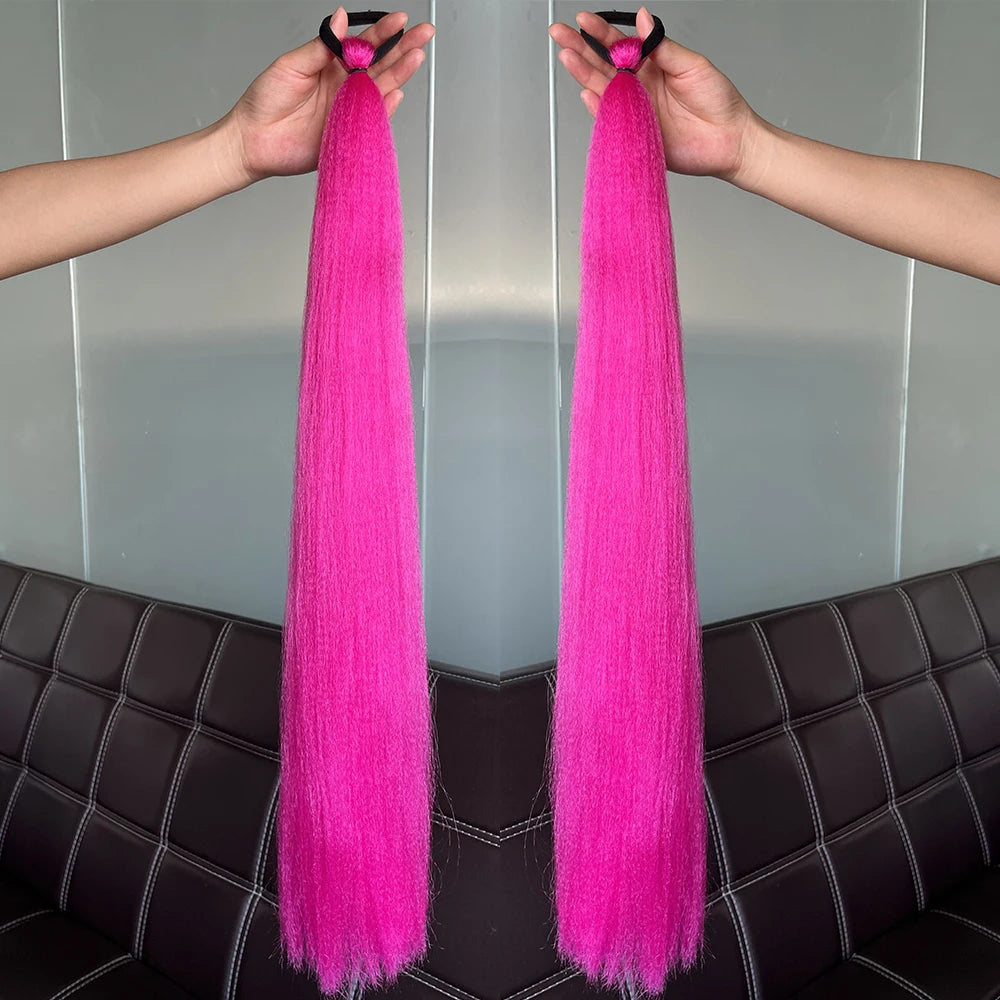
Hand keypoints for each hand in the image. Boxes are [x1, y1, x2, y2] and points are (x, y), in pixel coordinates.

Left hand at [222, 8, 433, 187]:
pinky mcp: (348, 134)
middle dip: (403, 49)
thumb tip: (340, 19)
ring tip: (416, 57)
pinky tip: (396, 94)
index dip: (383, 32)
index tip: (399, 19)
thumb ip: (321, 46)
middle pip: (381, 66)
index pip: (364, 45)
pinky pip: (371, 120)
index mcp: (332, 66)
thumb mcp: (292, 64)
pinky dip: (384, 109)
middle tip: (424, 34)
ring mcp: (348, 110)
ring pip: (380, 90)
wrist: (253, 139)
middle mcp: (344, 87)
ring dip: (400, 74)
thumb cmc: (265, 100)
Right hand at [549, 7, 760, 183]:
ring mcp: (635, 111)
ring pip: (603, 89)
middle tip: (559, 33)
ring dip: (583, 73)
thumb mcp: (692, 64)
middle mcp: (639, 88)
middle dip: (580, 49)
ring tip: (567, 56)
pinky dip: (599, 108)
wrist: (729, 139)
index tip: (584, 19)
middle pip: (603, 66)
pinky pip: (612, 120)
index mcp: (651, 66)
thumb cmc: (718, 100)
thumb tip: (642, 18)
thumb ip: (662, 46)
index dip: (600, 32)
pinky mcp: (636, 134)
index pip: (620, 46)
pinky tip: (587, 92)